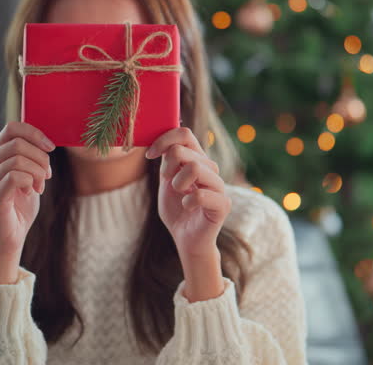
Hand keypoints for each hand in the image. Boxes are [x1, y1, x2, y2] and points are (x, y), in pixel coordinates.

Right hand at [0, 121, 54, 282]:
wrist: (11, 237)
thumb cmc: (20, 206)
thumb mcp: (29, 175)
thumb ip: (32, 157)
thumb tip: (45, 141)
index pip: (11, 128)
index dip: (34, 133)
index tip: (50, 147)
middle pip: (18, 144)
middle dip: (41, 158)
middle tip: (46, 176)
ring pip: (17, 159)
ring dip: (37, 172)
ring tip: (38, 186)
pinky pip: (15, 176)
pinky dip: (29, 181)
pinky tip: (30, 191)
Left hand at [146, 127, 229, 300]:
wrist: (185, 239)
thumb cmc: (176, 210)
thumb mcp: (166, 181)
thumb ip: (166, 160)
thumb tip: (161, 139)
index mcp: (197, 159)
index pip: (185, 133)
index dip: (164, 140)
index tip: (150, 155)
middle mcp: (210, 168)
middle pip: (183, 150)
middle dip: (167, 167)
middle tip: (169, 183)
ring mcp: (219, 185)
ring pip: (194, 167)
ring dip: (178, 183)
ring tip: (180, 195)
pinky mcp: (223, 204)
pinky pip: (201, 194)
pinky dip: (187, 201)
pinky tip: (188, 207)